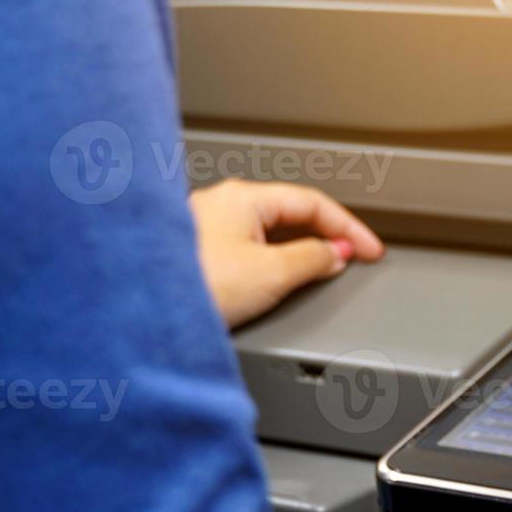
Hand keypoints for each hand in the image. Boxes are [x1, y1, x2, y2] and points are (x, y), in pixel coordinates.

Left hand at [189, 179, 384, 327]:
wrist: (141, 314)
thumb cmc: (194, 285)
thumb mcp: (273, 273)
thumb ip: (314, 259)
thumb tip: (335, 253)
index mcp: (243, 197)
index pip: (314, 203)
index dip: (350, 228)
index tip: (371, 250)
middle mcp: (221, 204)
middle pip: (291, 214)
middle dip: (326, 237)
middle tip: (351, 261)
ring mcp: (205, 226)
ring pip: (268, 231)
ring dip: (299, 250)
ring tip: (318, 274)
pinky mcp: (195, 253)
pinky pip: (248, 248)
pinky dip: (274, 261)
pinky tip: (277, 281)